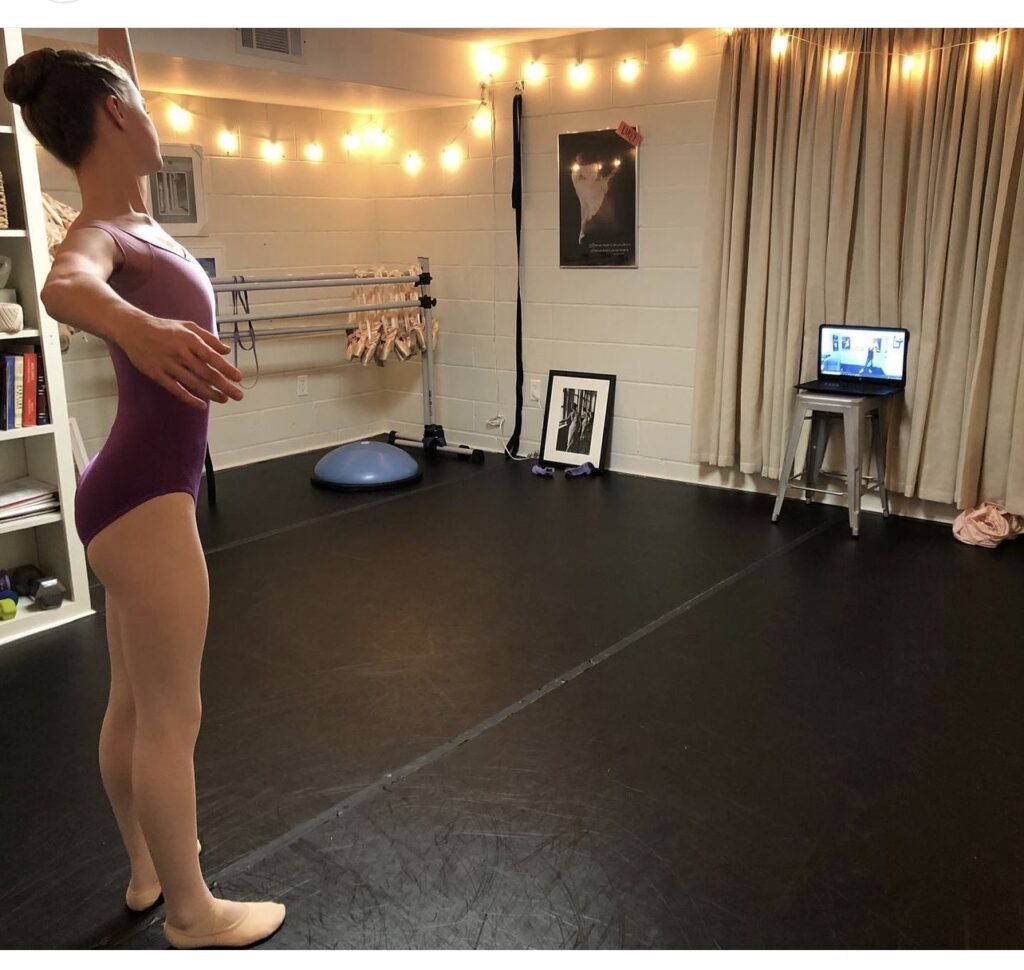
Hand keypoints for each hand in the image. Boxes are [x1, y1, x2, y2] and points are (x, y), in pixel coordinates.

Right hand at [120, 315, 243, 408]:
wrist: (133, 329)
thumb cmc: (165, 328)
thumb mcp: (188, 326)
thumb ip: (209, 338)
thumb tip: (227, 351)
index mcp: (189, 340)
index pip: (212, 357)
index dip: (226, 368)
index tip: (238, 378)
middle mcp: (180, 353)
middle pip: (206, 373)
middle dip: (224, 385)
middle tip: (238, 395)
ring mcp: (168, 365)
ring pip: (193, 383)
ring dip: (211, 393)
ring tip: (224, 400)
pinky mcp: (157, 374)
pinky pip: (176, 390)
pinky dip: (189, 399)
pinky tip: (202, 405)